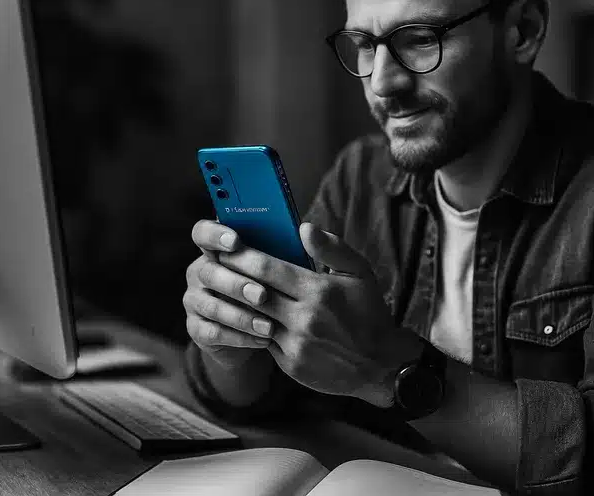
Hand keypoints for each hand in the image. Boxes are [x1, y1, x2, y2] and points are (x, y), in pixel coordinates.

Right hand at [183, 220, 275, 368]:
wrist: (260, 331)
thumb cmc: (274, 289)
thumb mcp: (281, 268)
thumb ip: (288, 248)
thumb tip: (306, 229)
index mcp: (217, 249)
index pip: (202, 232)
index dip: (215, 235)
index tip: (236, 242)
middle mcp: (200, 271)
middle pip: (208, 272)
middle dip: (237, 284)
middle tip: (263, 296)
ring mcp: (194, 300)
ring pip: (211, 306)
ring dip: (241, 316)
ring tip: (269, 326)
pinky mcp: (196, 328)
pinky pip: (212, 333)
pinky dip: (239, 337)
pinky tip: (263, 340)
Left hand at [214, 222, 421, 406]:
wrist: (382, 365)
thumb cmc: (370, 313)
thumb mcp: (360, 273)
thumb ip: (332, 247)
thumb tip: (303, 227)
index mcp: (319, 290)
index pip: (268, 268)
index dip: (241, 256)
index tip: (224, 245)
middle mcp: (305, 317)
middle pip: (254, 292)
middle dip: (230, 276)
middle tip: (212, 262)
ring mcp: (297, 344)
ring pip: (253, 319)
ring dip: (234, 304)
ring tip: (219, 289)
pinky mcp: (292, 365)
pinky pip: (263, 342)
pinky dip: (250, 328)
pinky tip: (240, 317)